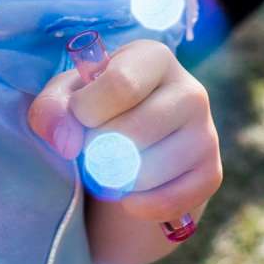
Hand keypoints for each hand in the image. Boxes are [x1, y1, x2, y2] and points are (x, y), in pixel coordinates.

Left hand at [27, 38, 221, 222]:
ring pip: (148, 171)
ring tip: (110, 168)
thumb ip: (51, 109)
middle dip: (96, 151)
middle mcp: (191, 91)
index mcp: (155, 58)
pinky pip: (168, 200)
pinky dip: (137, 205)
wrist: (132, 150)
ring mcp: (206, 134)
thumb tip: (64, 140)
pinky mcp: (211, 174)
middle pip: (132, 132)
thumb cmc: (95, 111)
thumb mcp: (66, 100)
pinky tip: (128, 194)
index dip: (85, 111)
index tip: (77, 119)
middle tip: (91, 151)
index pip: (120, 85)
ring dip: (115, 180)